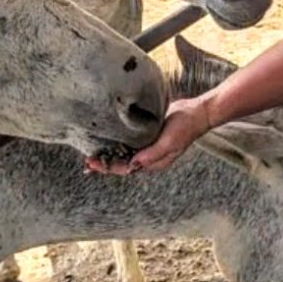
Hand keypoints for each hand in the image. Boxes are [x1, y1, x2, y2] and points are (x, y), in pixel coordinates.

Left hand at [84, 96, 211, 175]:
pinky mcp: (147, 133)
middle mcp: (148, 156)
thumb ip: (152, 155)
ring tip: (91, 152)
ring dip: (108, 152)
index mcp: (152, 162)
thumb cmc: (185, 128)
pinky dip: (116, 141)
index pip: (125, 168)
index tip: (92, 164)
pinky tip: (106, 137)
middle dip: (104, 163)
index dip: (107, 168)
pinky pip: (128, 141)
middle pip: (121, 163)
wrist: (196, 112)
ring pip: (123, 152)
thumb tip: (132, 166)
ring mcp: (147, 145)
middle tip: (86, 160)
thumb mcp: (169, 142)